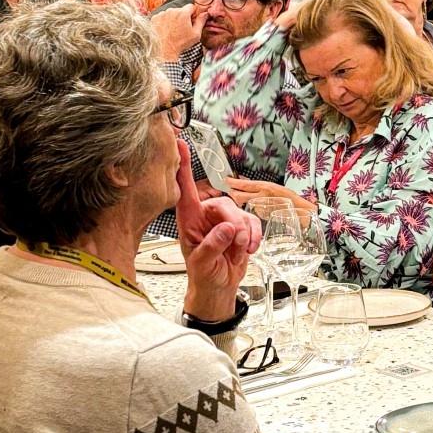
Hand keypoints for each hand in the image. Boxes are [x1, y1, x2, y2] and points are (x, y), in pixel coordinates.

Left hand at [151, 5, 203, 60]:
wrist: (164, 51)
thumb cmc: (180, 43)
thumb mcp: (196, 34)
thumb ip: (201, 21)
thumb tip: (205, 13)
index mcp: (183, 13)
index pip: (191, 6)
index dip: (193, 13)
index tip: (192, 20)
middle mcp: (171, 11)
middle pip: (180, 10)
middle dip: (183, 16)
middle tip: (183, 28)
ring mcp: (162, 14)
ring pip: (171, 13)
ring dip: (173, 18)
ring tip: (173, 30)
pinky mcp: (154, 18)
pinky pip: (162, 16)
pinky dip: (165, 21)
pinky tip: (166, 30)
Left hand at [173, 140, 261, 320]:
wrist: (220, 287)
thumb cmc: (204, 275)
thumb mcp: (202, 264)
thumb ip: (212, 246)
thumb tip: (227, 228)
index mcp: (189, 220)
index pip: (184, 190)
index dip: (181, 167)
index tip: (178, 145)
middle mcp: (206, 215)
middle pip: (224, 204)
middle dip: (234, 224)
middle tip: (236, 242)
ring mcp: (225, 220)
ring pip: (241, 212)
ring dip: (246, 234)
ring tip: (240, 250)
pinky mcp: (242, 226)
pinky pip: (254, 221)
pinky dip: (255, 235)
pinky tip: (248, 248)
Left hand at [226, 176, 314, 210]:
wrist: (301, 212)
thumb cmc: (291, 199)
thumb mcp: (276, 188)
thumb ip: (261, 188)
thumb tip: (246, 185)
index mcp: (264, 187)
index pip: (243, 184)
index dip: (232, 182)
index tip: (226, 180)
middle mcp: (261, 196)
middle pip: (237, 196)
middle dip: (233, 194)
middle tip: (231, 191)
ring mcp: (260, 207)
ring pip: (243, 204)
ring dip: (240, 202)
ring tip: (243, 200)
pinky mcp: (261, 216)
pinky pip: (251, 211)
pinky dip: (250, 209)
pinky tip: (255, 208)